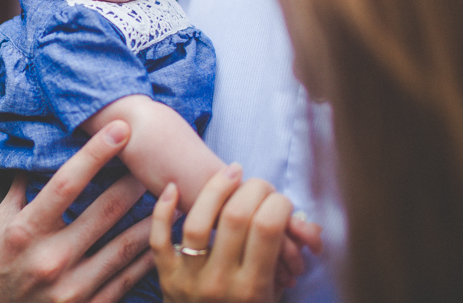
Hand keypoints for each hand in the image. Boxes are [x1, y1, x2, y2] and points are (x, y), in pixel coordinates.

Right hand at [0, 120, 154, 302]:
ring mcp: (71, 288)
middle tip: (157, 159)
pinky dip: (148, 255)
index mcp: (26, 231)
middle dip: (135, 182)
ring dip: (154, 218)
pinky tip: (164, 236)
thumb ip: (21, 188)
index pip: (66, 183)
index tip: (119, 128)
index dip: (95, 153)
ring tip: (173, 195)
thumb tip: (36, 150)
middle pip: (105, 211)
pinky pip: (127, 278)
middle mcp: (50, 259)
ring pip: (125, 246)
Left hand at [151, 164, 313, 302]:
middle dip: (253, 188)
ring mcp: (188, 279)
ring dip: (215, 188)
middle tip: (259, 183)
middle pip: (236, 217)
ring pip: (197, 221)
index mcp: (253, 289)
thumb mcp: (273, 296)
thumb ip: (286, 260)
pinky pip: (158, 238)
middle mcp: (220, 282)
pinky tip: (173, 188)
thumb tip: (304, 223)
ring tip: (232, 172)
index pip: (268, 228)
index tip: (281, 200)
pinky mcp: (165, 277)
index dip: (278, 203)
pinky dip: (162, 210)